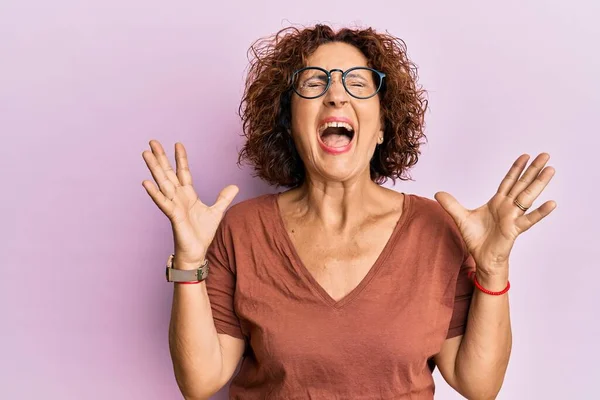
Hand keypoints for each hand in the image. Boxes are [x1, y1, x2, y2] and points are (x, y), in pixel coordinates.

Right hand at [142, 140, 238, 268]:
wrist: (196, 252)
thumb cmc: (201, 233)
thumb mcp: (217, 212)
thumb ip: (224, 198)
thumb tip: (235, 186)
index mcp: (187, 194)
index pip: (183, 172)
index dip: (181, 158)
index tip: (178, 144)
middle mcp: (178, 197)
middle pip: (168, 173)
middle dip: (161, 157)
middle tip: (152, 141)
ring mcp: (174, 205)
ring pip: (162, 183)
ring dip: (154, 168)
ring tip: (146, 154)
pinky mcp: (173, 216)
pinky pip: (163, 202)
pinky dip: (154, 193)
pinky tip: (146, 182)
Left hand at [434, 153, 556, 274]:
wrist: (482, 258)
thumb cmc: (476, 238)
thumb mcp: (460, 217)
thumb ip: (451, 204)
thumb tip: (438, 193)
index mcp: (497, 202)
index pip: (508, 181)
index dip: (516, 169)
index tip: (525, 156)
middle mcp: (508, 207)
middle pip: (522, 184)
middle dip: (533, 170)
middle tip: (545, 155)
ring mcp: (513, 217)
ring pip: (528, 196)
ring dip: (539, 183)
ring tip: (550, 170)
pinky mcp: (514, 229)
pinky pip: (529, 219)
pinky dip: (540, 212)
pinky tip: (551, 203)